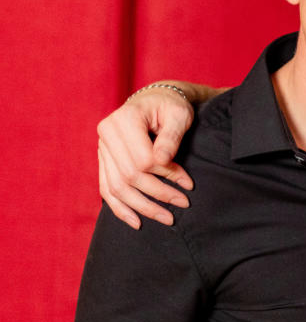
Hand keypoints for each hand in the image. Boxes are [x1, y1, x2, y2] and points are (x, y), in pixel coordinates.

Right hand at [98, 85, 195, 228]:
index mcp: (124, 120)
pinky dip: (119, 207)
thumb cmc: (171, 106)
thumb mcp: (179, 115)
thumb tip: (162, 161)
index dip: (166, 174)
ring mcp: (101, 148)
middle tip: (183, 205)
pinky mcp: (103, 159)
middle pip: (128, 176)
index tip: (188, 184)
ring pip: (116, 187)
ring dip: (141, 207)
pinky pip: (106, 188)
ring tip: (166, 219)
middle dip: (157, 195)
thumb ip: (171, 136)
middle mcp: (106, 134)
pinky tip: (136, 221)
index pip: (143, 159)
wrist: (155, 100)